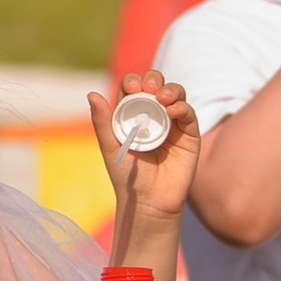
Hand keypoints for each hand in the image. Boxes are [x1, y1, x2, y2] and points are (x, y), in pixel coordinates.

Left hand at [91, 76, 199, 253]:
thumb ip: (102, 121)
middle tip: (147, 88)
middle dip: (153, 79)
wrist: (148, 201)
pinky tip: (172, 111)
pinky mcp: (189, 134)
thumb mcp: (110, 146)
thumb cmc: (127, 176)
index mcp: (133, 115)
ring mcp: (173, 123)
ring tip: (162, 98)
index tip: (131, 88)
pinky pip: (188, 114)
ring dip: (170, 90)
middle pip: (157, 85)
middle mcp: (154, 115)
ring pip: (176, 94)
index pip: (134, 89)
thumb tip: (91, 93)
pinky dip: (182, 107)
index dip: (133, 82)